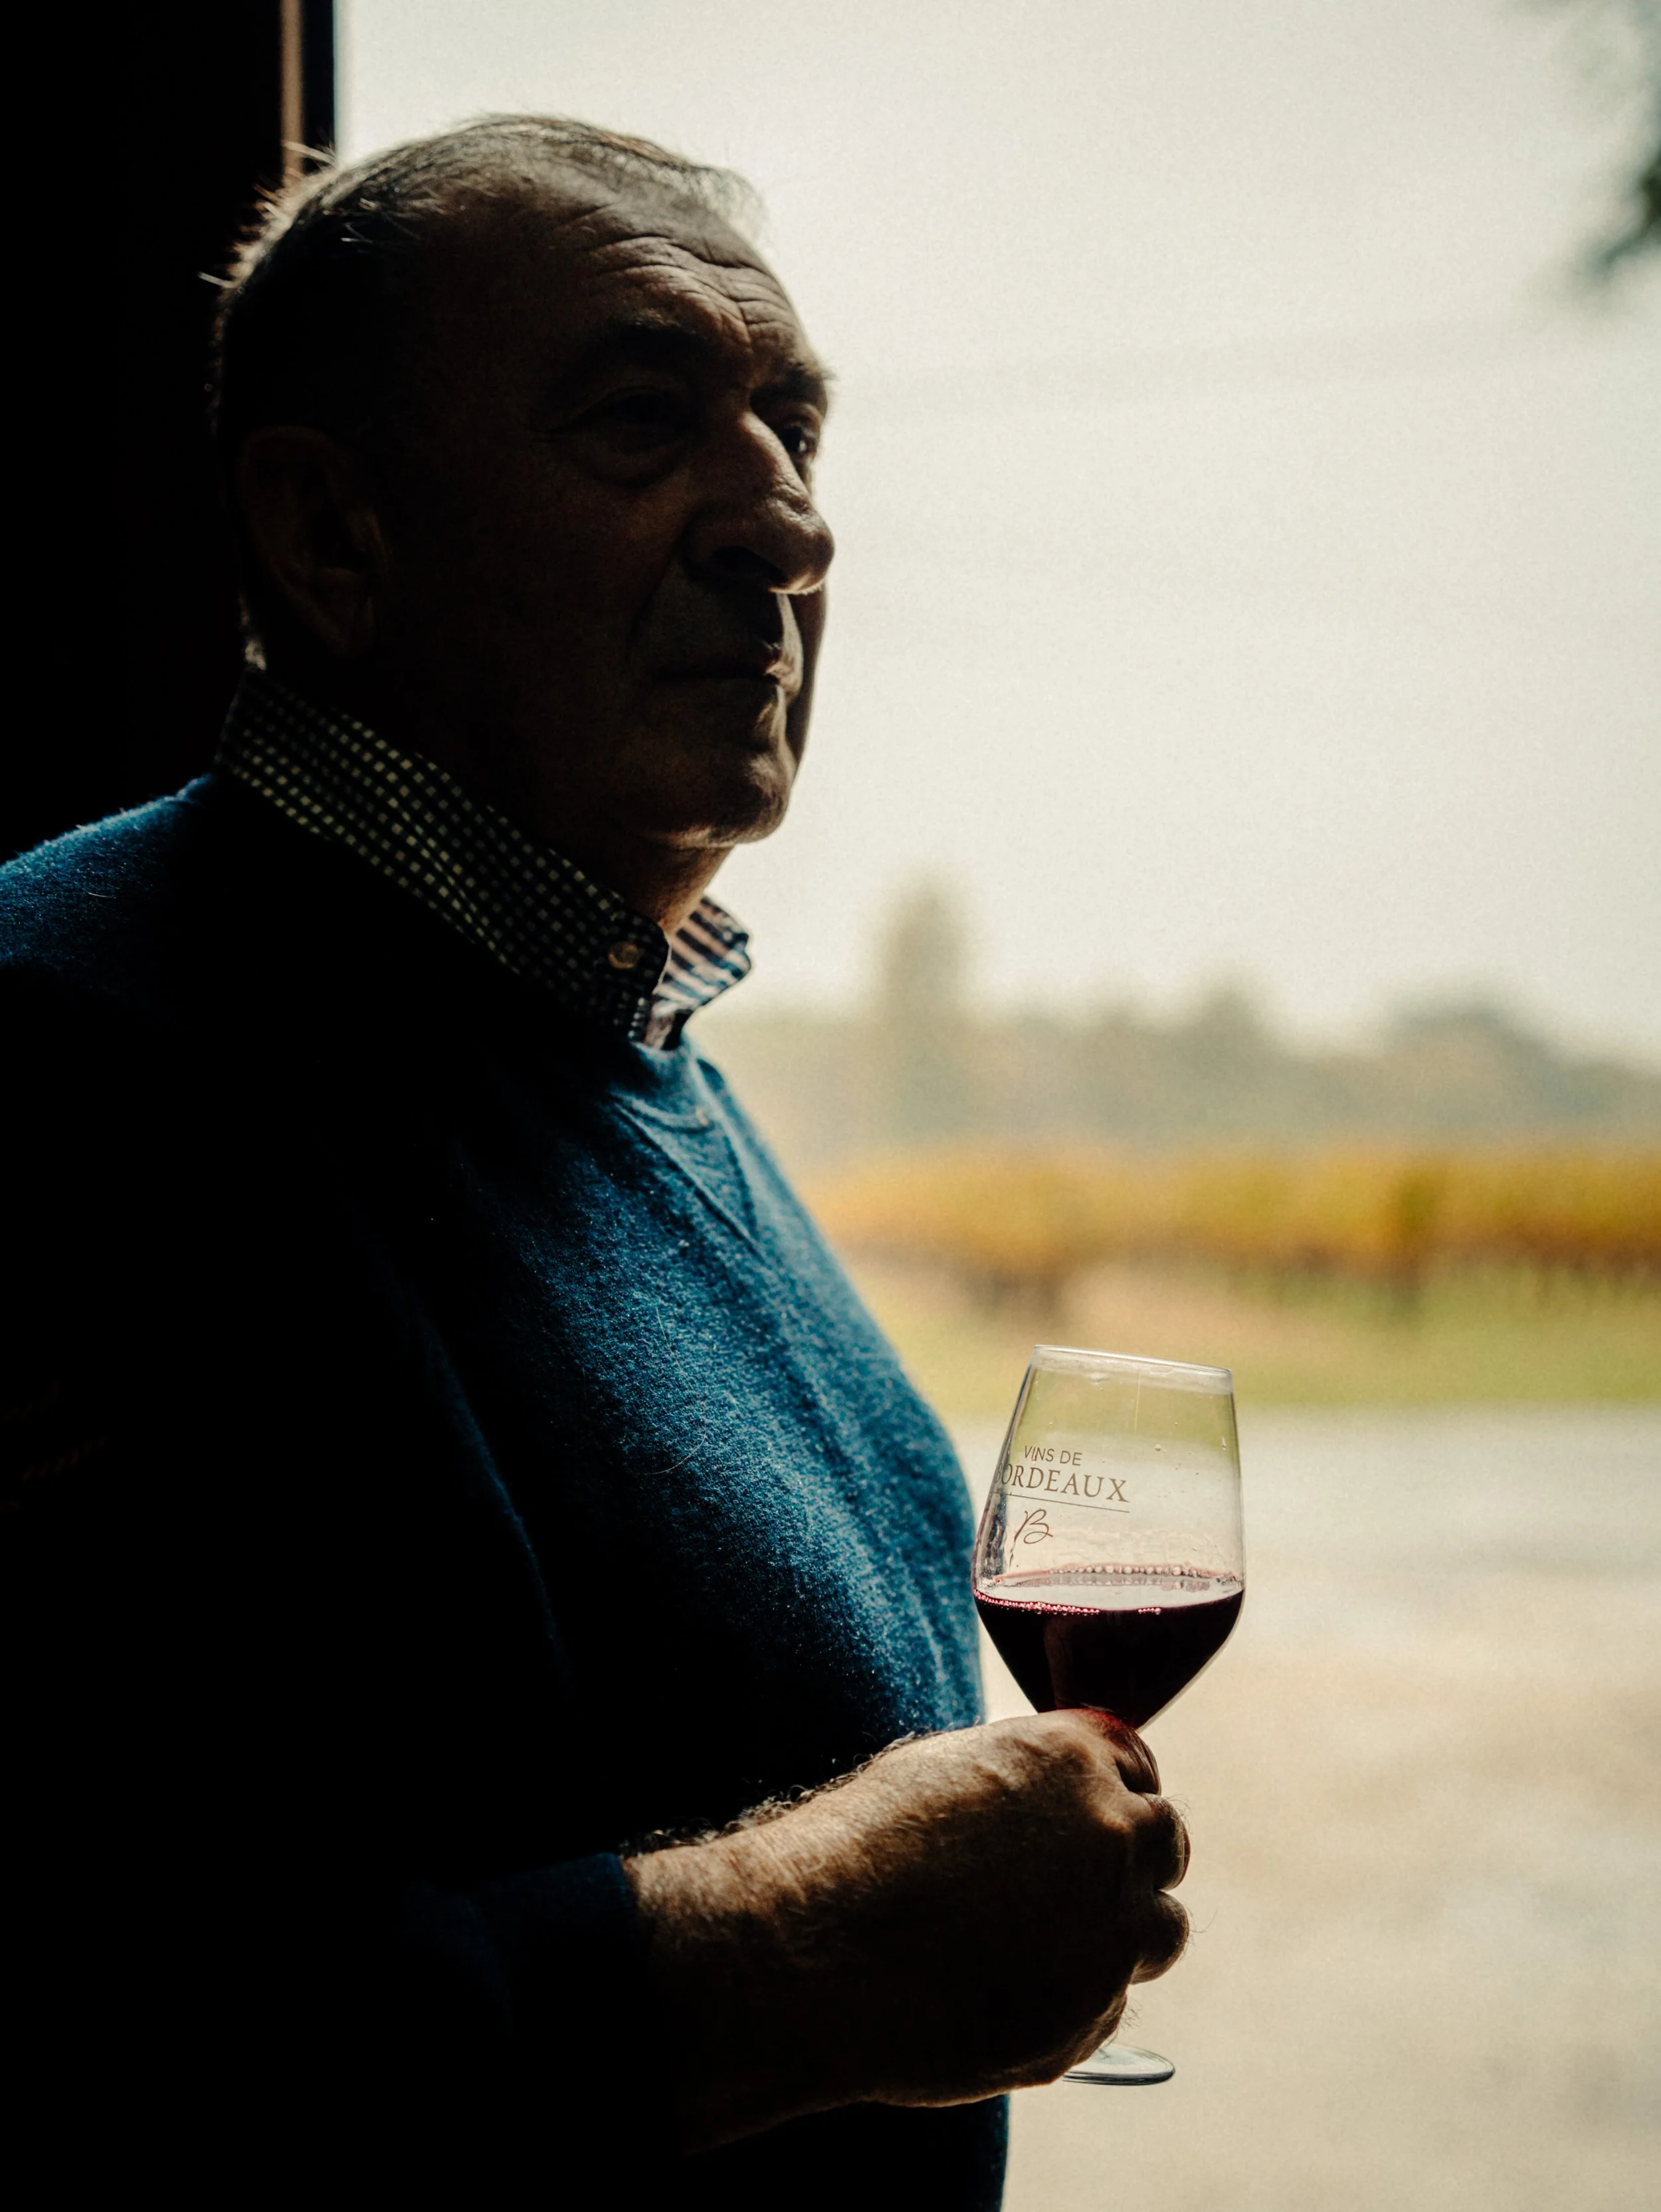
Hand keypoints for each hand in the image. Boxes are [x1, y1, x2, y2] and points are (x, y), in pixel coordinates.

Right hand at [625, 1712, 1188, 2149]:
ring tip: (1043, 1944)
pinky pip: (1109, 2003)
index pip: (1136, 1761)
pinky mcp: (1092, 2016)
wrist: (817, 1946)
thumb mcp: (945, 1773)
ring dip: (1121, 1932)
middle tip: (1079, 1881)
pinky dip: (1076, 2000)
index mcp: (1071, 1757)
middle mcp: (1110, 1835)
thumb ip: (1023, 1785)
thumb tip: (1051, 1810)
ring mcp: (1110, 1930)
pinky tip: (1002, 1993)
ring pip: (1160, 1930)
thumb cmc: (860, 1849)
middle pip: (1166, 1841)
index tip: (1099, 1813)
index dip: (1115, 1790)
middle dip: (1132, 1858)